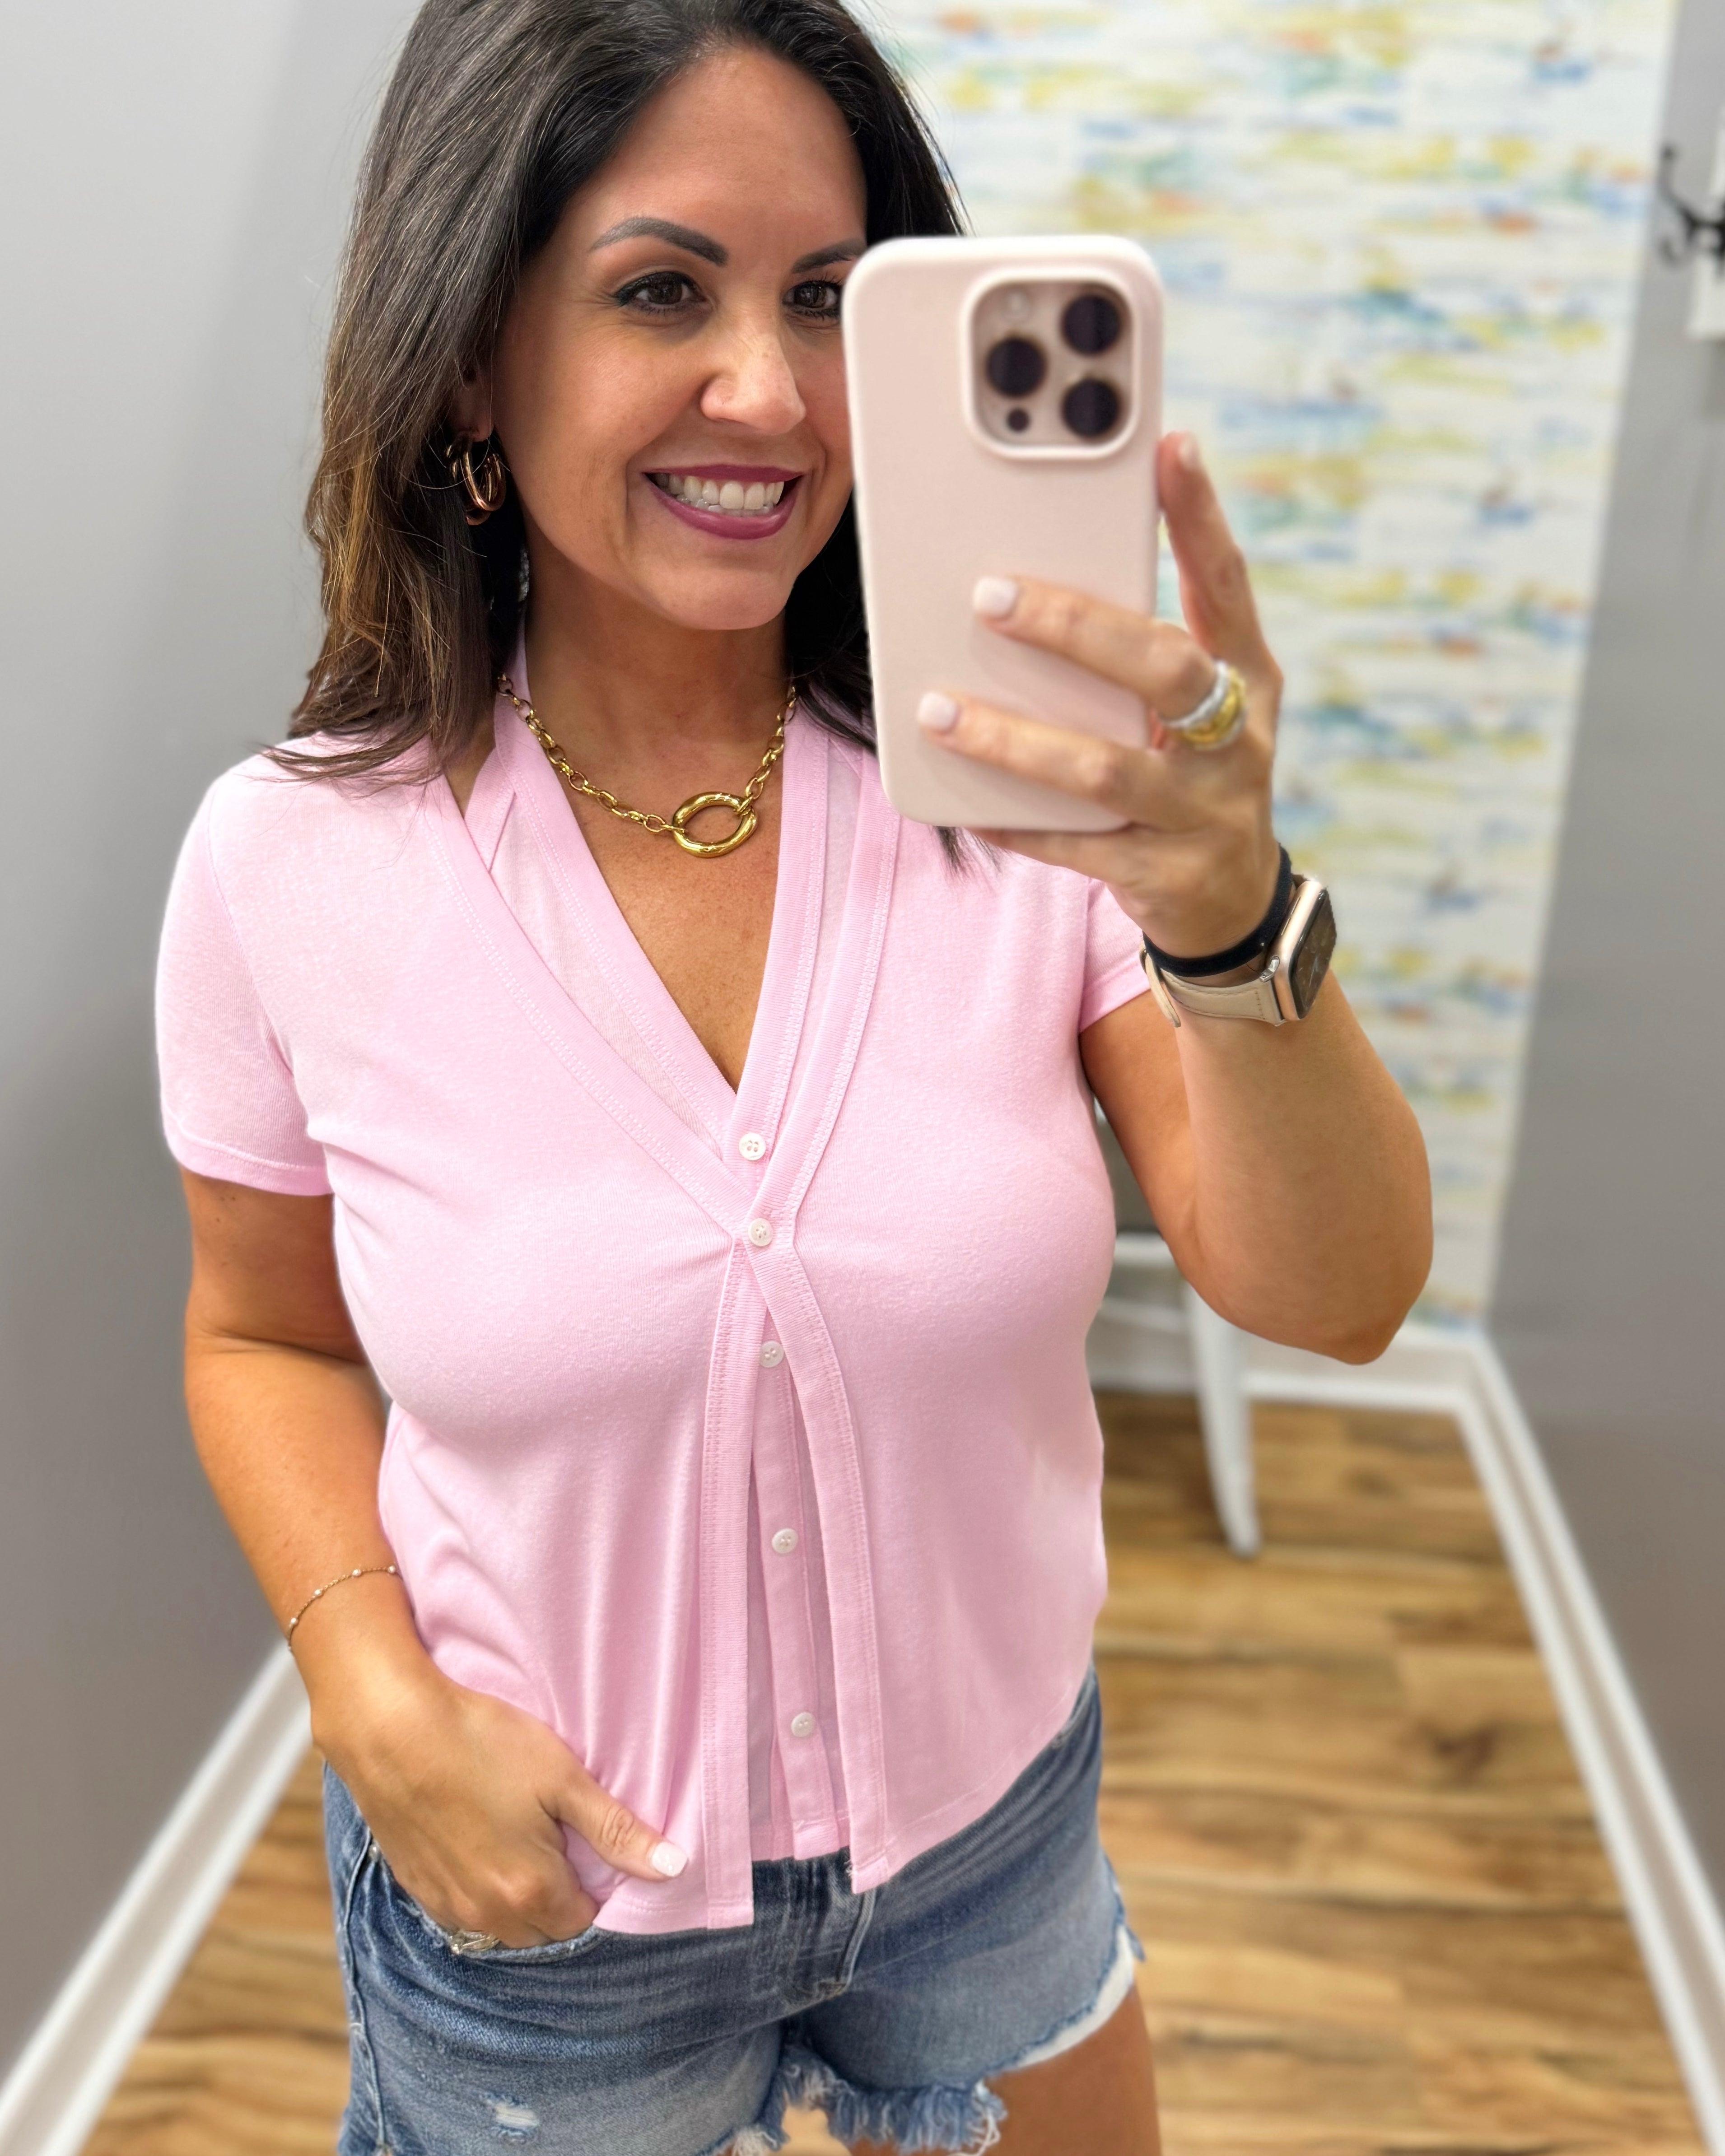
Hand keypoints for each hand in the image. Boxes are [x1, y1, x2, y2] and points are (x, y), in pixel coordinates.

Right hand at [308, 1617, 683, 1948]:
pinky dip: (479, 1888)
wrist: (391, 1730)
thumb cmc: (482, 1744)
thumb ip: (617, 1831)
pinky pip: (463, 1910)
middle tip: (556, 1835)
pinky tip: (478, 1840)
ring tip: (518, 1835)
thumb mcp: (563, 1779)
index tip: (587, 1842)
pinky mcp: (417, 1887)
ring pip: (502, 1924)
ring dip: (518, 1896)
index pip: (584, 1918)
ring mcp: (447, 1905)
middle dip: (559, 1895)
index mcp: (532, 1892)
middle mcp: (488, 1915)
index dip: (595, 1883)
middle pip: (544, 1927)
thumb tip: (675, 1868)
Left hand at [917, 432, 1282, 960]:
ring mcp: (1203, 812)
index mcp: (1247, 680)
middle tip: (990, 596)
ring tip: (940, 709)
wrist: (1232, 906)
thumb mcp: (1192, 712)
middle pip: (1164, 670)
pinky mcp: (1162, 875)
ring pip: (1105, 768)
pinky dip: (1016, 823)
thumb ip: (1139, 655)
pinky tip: (963, 804)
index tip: (1171, 447)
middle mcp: (1238, 742)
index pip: (1226, 586)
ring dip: (1015, 739)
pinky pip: (1075, 846)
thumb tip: (1033, 580)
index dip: (1201, 518)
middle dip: (1076, 629)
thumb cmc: (1192, 776)